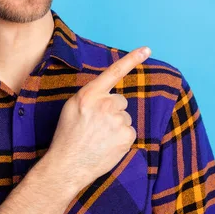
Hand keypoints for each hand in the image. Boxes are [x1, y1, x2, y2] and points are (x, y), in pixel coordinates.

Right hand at [43, 46, 151, 190]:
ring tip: (99, 138)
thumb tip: (106, 94)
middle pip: (120, 101)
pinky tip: (107, 145)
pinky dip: (121, 139)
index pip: (114, 72)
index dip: (132, 59)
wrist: (68, 164)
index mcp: (90, 94)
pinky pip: (129, 132)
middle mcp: (105, 104)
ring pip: (124, 118)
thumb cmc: (67, 135)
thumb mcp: (72, 107)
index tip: (147, 49)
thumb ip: (90, 96)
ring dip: (116, 126)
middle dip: (112, 111)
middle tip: (96, 125)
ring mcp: (118, 120)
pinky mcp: (126, 136)